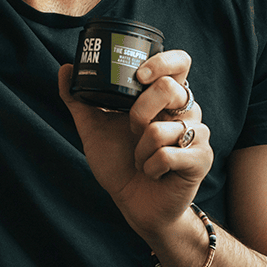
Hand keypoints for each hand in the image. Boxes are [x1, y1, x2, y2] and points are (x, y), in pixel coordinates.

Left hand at [59, 50, 212, 243]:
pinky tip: (152, 173)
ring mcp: (196, 133)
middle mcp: (185, 110)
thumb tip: (66, 68)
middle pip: (171, 88)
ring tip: (141, 158)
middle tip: (132, 129)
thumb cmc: (118, 162)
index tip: (138, 75)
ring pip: (162, 128)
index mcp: (163, 96)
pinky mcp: (200, 158)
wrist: (134, 204)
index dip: (162, 61)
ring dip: (140, 149)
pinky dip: (150, 167)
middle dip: (139, 111)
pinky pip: (168, 155)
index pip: (179, 62)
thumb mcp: (93, 127)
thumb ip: (78, 98)